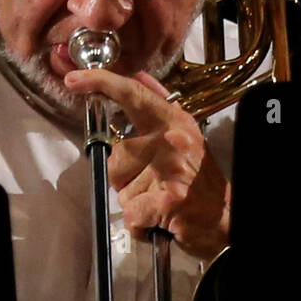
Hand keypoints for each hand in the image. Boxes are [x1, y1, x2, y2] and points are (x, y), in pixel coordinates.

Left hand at [64, 67, 230, 261]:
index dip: (102, 83)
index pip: (134, 95)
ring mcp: (172, 170)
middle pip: (117, 156)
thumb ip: (159, 105)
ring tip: (159, 199)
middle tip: (153, 183)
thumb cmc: (200, 179)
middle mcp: (173, 140)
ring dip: (134, 201)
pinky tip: (159, 220)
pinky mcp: (169, 201)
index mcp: (175, 121)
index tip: (74, 79)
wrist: (226, 218)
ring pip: (121, 189)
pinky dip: (140, 225)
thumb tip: (137, 76)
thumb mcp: (185, 134)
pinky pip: (131, 214)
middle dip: (125, 177)